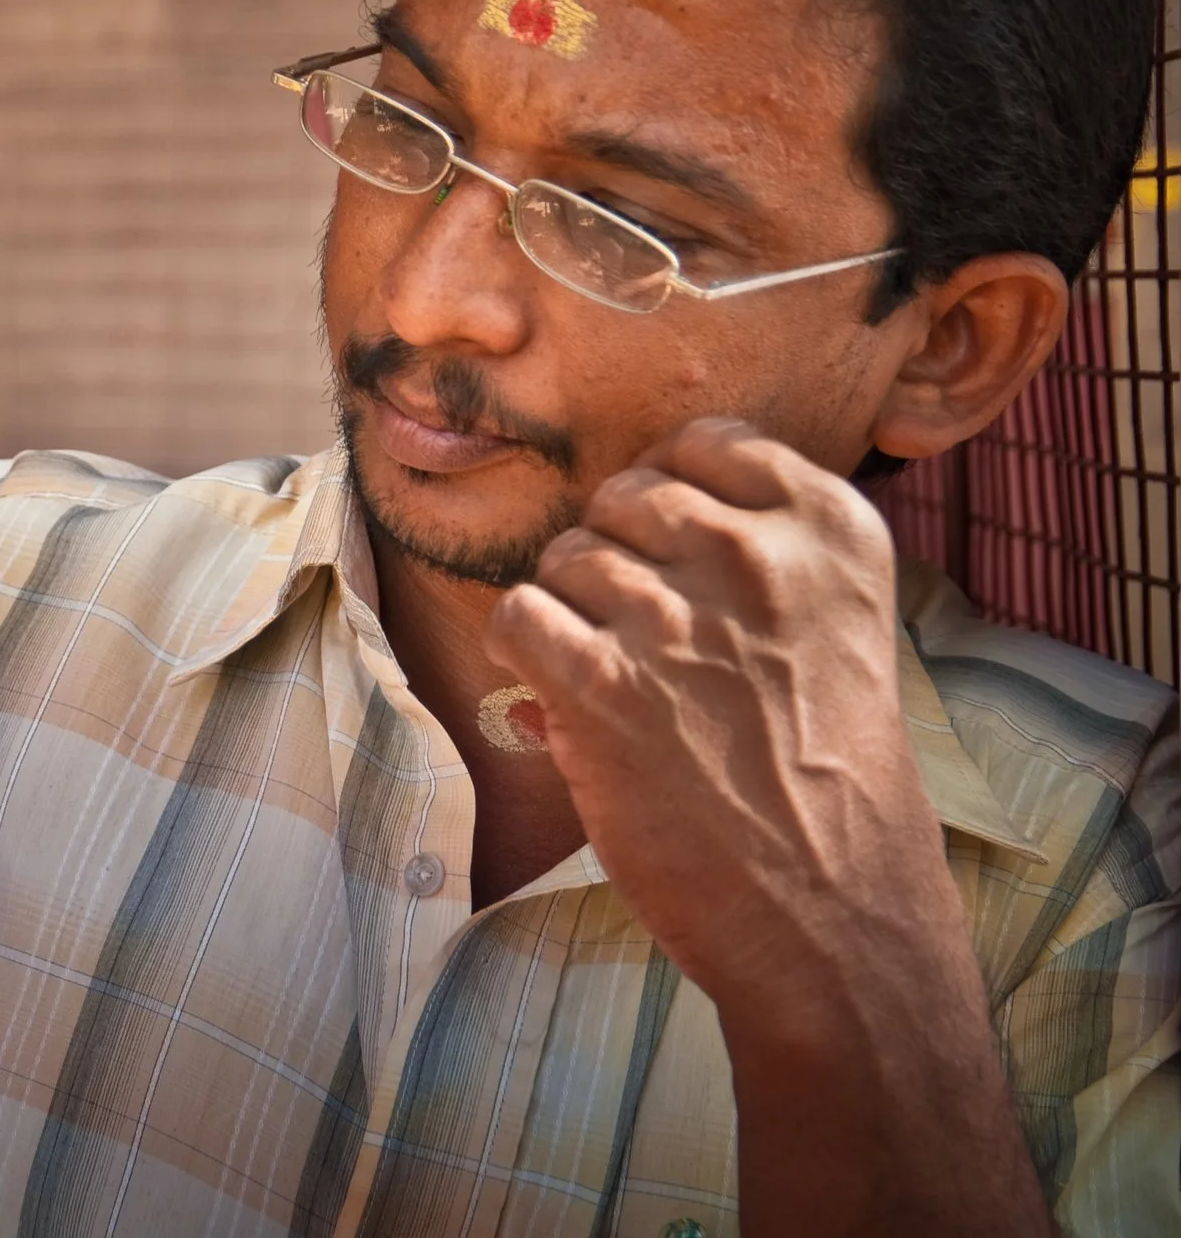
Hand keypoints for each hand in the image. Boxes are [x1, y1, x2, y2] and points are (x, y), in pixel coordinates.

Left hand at [479, 417, 955, 1031]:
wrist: (839, 913)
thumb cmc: (831, 776)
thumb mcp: (839, 628)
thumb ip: (763, 552)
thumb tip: (635, 507)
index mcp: (830, 530)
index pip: (705, 443)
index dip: (671, 498)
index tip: (678, 557)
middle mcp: (755, 557)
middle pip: (624, 497)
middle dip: (616, 558)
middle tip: (646, 640)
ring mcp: (674, 618)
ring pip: (564, 555)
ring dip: (571, 613)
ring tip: (617, 682)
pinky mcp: (603, 685)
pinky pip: (518, 614)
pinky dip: (523, 651)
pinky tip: (561, 692)